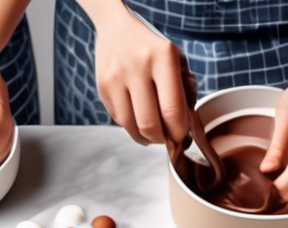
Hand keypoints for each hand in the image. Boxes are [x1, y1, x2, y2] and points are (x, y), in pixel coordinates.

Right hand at [91, 8, 188, 145]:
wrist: (116, 28)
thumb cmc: (153, 50)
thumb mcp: (177, 61)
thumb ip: (185, 91)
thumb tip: (184, 128)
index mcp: (163, 57)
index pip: (172, 110)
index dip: (178, 132)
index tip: (182, 136)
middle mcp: (137, 66)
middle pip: (149, 124)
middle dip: (161, 139)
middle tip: (168, 139)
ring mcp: (116, 77)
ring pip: (131, 126)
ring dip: (145, 138)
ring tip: (154, 135)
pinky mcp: (102, 87)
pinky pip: (118, 118)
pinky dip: (131, 127)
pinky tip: (139, 122)